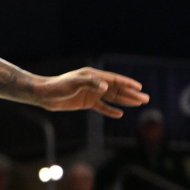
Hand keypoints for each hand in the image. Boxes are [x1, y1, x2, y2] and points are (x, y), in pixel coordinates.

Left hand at [31, 67, 147, 116]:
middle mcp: (95, 84)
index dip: (127, 83)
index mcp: (93, 76)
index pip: (114, 80)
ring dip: (125, 101)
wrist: (44, 94)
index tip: (139, 87)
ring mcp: (91, 93)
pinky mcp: (86, 103)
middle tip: (146, 99)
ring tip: (138, 103)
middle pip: (117, 89)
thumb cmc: (57, 86)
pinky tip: (120, 114)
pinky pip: (101, 107)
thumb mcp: (73, 83)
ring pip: (112, 98)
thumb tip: (106, 87)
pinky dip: (110, 110)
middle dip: (131, 94)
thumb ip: (90, 83)